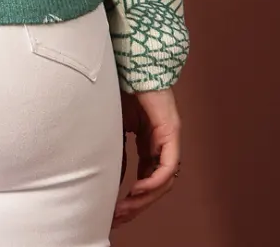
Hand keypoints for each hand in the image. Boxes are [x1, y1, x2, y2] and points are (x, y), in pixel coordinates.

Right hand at [113, 85, 181, 228]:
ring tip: (125, 209)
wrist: (130, 61)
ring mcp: (169, 138)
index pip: (146, 177)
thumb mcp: (113, 127)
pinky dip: (154, 181)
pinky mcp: (171, 131)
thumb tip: (108, 178)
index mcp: (149, 140)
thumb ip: (115, 151)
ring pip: (164, 180)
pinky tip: (138, 190)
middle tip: (118, 218)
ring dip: (145, 198)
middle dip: (137, 205)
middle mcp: (162, 143)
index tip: (115, 211)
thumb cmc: (120, 87)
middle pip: (156, 184)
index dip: (133, 197)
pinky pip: (167, 166)